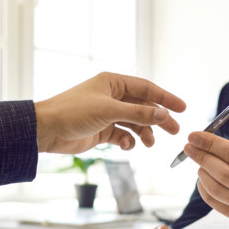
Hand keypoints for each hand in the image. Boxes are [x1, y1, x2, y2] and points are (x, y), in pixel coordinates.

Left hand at [34, 72, 185, 153]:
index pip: (146, 88)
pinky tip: (127, 146)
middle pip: (143, 107)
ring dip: (144, 133)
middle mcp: (111, 96)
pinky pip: (123, 135)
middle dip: (158, 119)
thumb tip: (164, 115)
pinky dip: (128, 142)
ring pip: (135, 123)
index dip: (165, 98)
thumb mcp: (110, 111)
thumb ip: (139, 113)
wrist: (46, 131)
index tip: (182, 108)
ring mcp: (107, 114)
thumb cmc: (72, 112)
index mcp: (113, 82)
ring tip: (150, 143)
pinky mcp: (101, 131)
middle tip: (174, 130)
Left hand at [183, 131, 228, 219]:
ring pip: (216, 190)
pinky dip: (203, 188)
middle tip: (189, 147)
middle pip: (223, 174)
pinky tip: (203, 177)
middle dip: (202, 158)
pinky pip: (214, 202)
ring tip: (200, 162)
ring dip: (202, 173)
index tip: (194, 136)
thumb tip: (204, 145)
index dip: (210, 144)